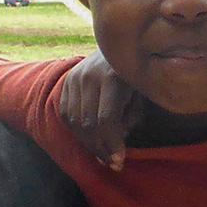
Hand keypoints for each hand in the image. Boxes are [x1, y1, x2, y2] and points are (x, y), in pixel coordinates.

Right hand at [59, 51, 142, 169]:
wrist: (117, 43)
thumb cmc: (135, 73)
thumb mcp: (140, 93)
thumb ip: (130, 117)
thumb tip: (116, 141)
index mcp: (112, 76)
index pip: (105, 119)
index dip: (112, 144)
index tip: (120, 161)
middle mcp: (88, 76)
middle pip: (87, 124)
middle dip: (100, 149)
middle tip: (112, 163)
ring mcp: (74, 78)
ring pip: (75, 122)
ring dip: (88, 144)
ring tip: (103, 155)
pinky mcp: (66, 82)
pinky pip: (67, 115)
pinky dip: (77, 131)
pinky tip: (91, 139)